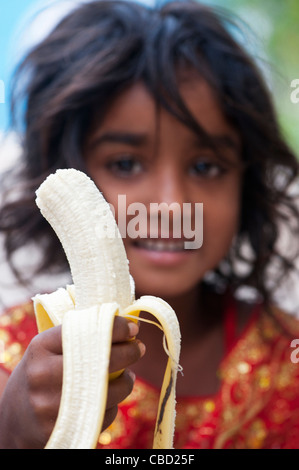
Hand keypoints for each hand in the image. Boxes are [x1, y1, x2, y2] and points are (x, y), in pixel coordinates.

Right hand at [0, 316, 143, 448]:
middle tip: (139, 347)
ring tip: (127, 376)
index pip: (86, 330)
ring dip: (126, 382)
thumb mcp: (44, 351)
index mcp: (41, 347)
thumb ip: (74, 337)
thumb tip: (121, 323)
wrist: (14, 420)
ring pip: (108, 391)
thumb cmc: (38, 377)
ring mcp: (52, 404)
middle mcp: (44, 374)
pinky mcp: (64, 428)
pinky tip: (109, 399)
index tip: (132, 327)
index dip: (115, 327)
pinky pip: (103, 415)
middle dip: (129, 351)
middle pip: (101, 359)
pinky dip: (113, 406)